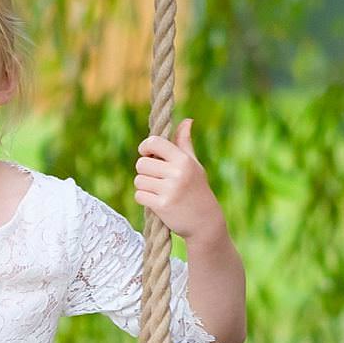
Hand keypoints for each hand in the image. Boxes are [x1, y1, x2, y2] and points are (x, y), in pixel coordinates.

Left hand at [133, 120, 226, 246]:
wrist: (205, 222)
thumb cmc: (197, 190)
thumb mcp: (194, 165)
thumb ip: (185, 143)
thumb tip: (187, 120)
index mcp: (183, 160)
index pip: (154, 142)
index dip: (145, 147)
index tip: (147, 155)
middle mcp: (177, 173)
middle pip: (141, 164)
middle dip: (145, 171)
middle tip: (156, 178)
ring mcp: (169, 190)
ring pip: (139, 180)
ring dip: (144, 186)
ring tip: (159, 191)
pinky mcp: (162, 206)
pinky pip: (139, 195)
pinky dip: (144, 199)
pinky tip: (156, 202)